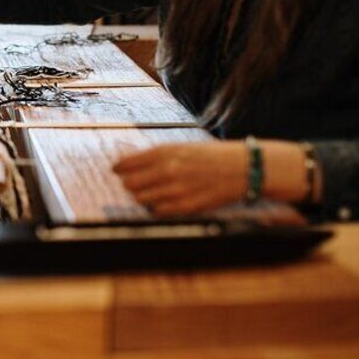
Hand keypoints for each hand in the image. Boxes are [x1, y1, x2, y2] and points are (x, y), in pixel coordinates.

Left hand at [113, 142, 249, 215]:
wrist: (242, 168)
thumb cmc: (211, 156)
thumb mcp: (182, 147)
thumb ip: (157, 156)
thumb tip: (130, 163)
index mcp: (165, 152)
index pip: (127, 164)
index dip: (119, 168)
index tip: (116, 170)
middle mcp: (167, 170)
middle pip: (130, 184)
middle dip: (129, 184)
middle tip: (133, 184)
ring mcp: (175, 190)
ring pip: (141, 199)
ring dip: (141, 197)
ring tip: (149, 193)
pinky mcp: (186, 206)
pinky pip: (157, 211)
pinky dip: (156, 208)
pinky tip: (163, 202)